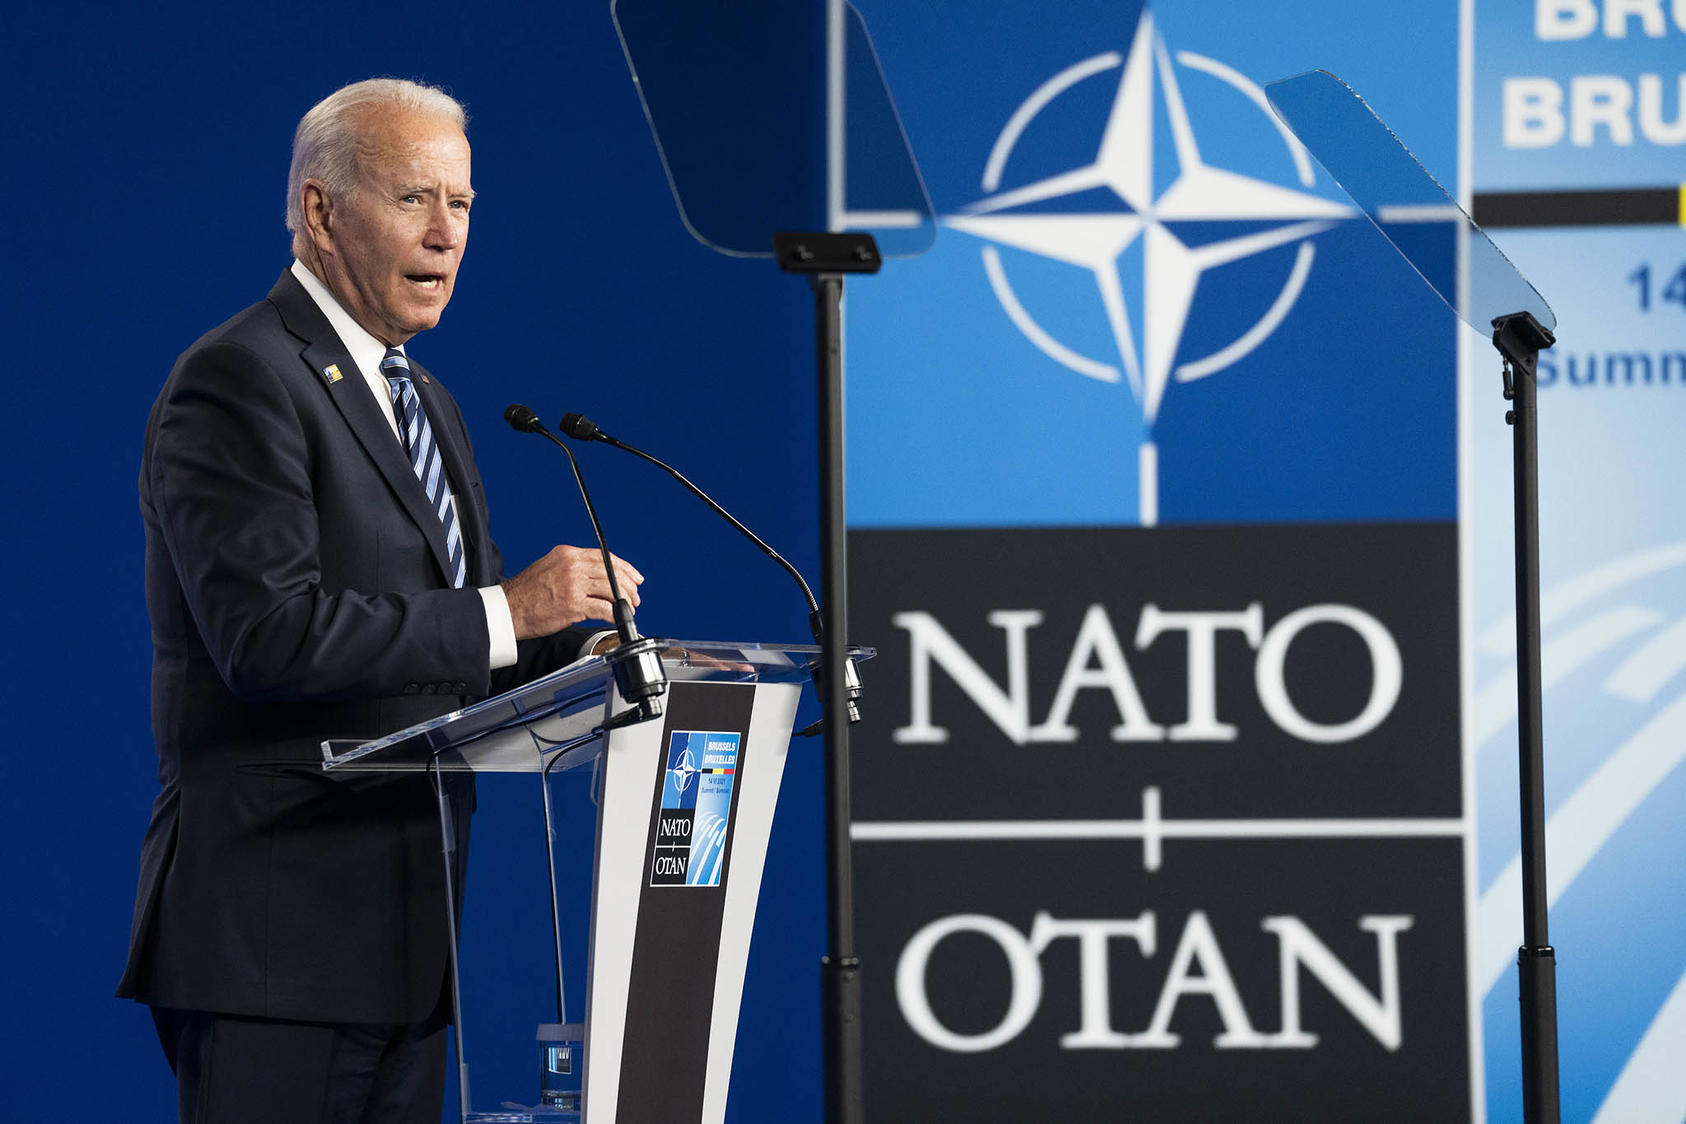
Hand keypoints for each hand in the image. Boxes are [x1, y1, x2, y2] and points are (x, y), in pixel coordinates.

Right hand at [501, 546, 642, 640]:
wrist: (508, 609)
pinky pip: (604, 607)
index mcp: (567, 554)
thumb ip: (573, 568)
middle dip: (629, 586)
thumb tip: (598, 577)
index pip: (605, 556)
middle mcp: (571, 565)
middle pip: (612, 571)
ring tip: (627, 609)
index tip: (634, 577)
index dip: (625, 568)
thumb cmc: (527, 594)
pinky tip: (615, 618)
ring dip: (624, 601)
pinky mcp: (573, 604)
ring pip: (611, 588)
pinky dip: (614, 614)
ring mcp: (573, 584)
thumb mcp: (549, 567)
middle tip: (635, 597)